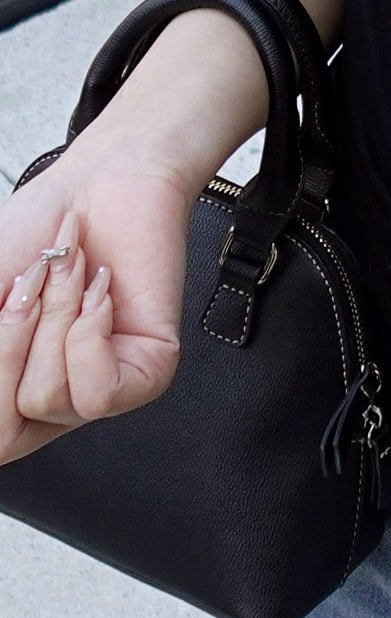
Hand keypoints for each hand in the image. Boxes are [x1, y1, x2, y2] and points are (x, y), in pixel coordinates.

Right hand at [0, 143, 191, 466]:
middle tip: (28, 285)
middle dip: (7, 341)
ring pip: (48, 398)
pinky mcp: (148, 376)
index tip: (3, 298)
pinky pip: (98, 393)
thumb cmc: (33, 236)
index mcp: (9, 392)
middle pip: (4, 431)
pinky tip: (99, 296)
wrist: (96, 186)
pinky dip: (87, 334)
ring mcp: (100, 392)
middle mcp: (53, 403)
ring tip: (68, 278)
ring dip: (52, 320)